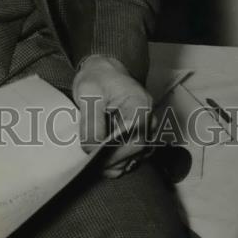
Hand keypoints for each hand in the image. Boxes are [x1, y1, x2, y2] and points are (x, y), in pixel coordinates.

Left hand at [72, 54, 154, 177]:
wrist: (103, 72)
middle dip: (115, 160)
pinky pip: (134, 153)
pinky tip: (104, 159)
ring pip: (138, 155)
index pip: (136, 136)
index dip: (118, 153)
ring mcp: (147, 127)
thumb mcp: (87, 94)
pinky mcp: (141, 134)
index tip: (97, 159)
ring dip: (118, 163)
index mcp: (140, 103)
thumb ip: (90, 122)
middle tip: (92, 165)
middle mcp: (149, 117)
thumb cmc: (97, 79)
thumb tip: (91, 150)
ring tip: (96, 163)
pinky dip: (120, 160)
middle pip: (139, 149)